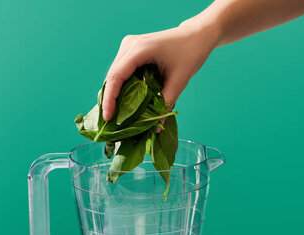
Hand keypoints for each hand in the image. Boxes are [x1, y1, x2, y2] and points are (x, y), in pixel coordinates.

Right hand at [102, 19, 218, 121]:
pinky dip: (120, 88)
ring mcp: (129, 46)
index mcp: (140, 49)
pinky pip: (120, 72)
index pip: (116, 76)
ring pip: (114, 75)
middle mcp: (130, 45)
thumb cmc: (189, 54)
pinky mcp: (130, 50)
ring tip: (115, 114)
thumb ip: (166, 104)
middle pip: (112, 76)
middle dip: (109, 99)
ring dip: (114, 95)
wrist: (195, 36)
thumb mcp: (179, 81)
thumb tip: (156, 127)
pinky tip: (122, 103)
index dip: (109, 99)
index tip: (108, 118)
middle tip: (110, 122)